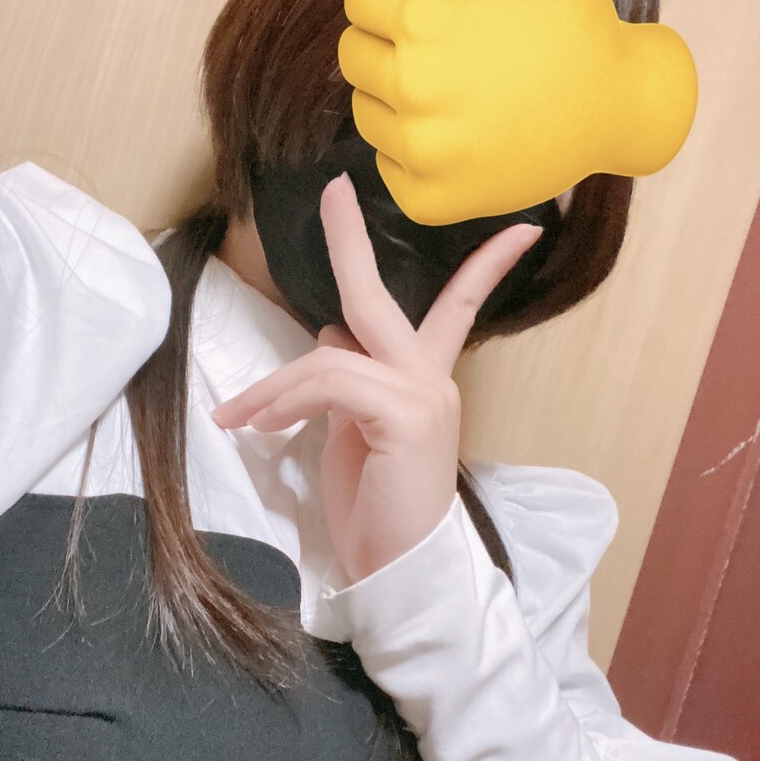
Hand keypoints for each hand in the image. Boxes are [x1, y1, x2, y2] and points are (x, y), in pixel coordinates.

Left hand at [210, 173, 541, 584]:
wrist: (400, 569)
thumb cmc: (377, 507)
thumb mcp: (353, 434)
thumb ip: (345, 381)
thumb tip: (328, 332)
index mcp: (424, 379)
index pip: (458, 308)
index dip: (483, 267)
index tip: (520, 230)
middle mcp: (430, 377)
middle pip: (376, 297)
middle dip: (350, 240)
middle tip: (334, 191)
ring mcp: (423, 394)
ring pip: (329, 353)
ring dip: (273, 386)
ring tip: (239, 417)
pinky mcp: (405, 415)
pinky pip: (329, 382)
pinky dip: (284, 401)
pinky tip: (261, 427)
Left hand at [337, 0, 696, 225]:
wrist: (616, 114)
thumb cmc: (577, 29)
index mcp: (423, 20)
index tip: (453, 7)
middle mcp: (410, 86)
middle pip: (354, 53)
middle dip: (396, 44)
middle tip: (461, 52)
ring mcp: (417, 150)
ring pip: (366, 110)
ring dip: (402, 99)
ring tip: (464, 94)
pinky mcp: (424, 199)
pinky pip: (386, 164)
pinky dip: (415, 154)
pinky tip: (467, 139)